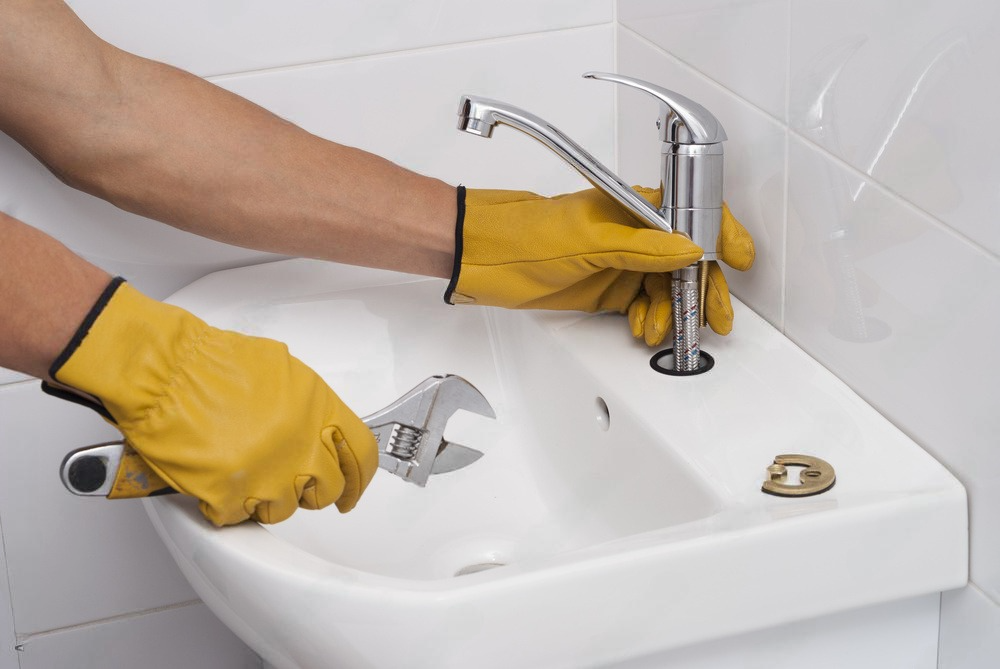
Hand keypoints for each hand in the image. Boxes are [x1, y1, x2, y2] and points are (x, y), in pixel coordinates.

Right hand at [43, 278, 377, 525]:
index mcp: (318, 410)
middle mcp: (300, 445)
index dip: (359, 478)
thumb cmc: (211, 362)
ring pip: (284, 508)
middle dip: (309, 488)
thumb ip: (310, 405)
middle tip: (289, 478)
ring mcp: (267, 475)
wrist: (162, 370)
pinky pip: (239, 517)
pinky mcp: (229, 497)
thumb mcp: (283, 370)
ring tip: (243, 471)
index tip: (352, 490)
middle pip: (326, 488)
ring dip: (265, 496)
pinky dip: (226, 504)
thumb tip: (319, 427)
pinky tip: (215, 480)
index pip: (362, 455)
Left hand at [445, 186, 753, 344]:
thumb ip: (643, 248)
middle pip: (686, 262)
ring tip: (660, 330)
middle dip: (703, 291)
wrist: (484, 257)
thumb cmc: (526, 233)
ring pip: (665, 289)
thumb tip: (688, 250)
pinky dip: (649, 319)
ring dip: (670, 312)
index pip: (693, 216)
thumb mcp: (590, 239)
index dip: (721, 236)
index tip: (740, 259)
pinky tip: (645, 329)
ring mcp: (620, 264)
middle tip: (714, 318)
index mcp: (634, 209)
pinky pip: (643, 306)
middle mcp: (633, 235)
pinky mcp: (606, 289)